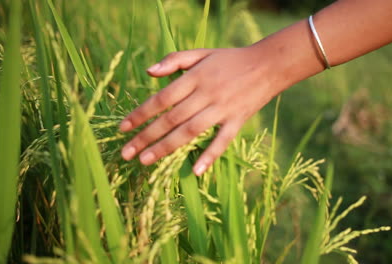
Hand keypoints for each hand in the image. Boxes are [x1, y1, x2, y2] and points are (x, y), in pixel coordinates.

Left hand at [119, 46, 287, 175]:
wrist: (269, 64)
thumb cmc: (231, 59)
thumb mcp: (202, 53)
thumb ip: (174, 60)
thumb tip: (148, 72)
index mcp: (195, 77)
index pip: (162, 99)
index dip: (141, 113)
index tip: (122, 128)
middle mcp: (206, 94)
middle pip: (172, 119)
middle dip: (146, 136)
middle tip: (126, 153)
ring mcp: (223, 109)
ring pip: (191, 131)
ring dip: (167, 147)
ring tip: (145, 161)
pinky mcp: (237, 120)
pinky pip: (223, 141)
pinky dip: (210, 155)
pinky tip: (196, 171)